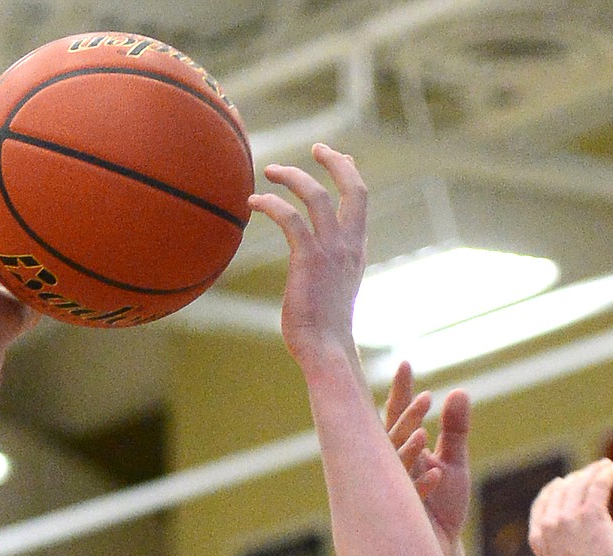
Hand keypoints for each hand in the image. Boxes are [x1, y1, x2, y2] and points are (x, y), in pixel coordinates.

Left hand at [247, 145, 366, 368]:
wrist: (326, 352)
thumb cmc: (325, 334)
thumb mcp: (334, 294)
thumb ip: (331, 272)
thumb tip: (319, 270)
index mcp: (356, 253)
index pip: (359, 203)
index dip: (350, 175)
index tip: (340, 158)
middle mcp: (348, 246)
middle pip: (354, 188)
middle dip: (337, 162)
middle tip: (317, 147)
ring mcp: (330, 251)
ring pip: (316, 194)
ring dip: (293, 176)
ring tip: (271, 170)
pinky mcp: (308, 259)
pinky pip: (289, 217)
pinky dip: (270, 204)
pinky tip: (253, 202)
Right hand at [384, 361, 471, 544]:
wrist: (441, 550)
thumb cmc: (444, 507)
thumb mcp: (455, 463)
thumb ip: (456, 430)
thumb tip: (459, 391)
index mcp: (405, 450)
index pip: (399, 414)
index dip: (402, 391)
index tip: (406, 364)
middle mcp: (394, 467)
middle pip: (393, 434)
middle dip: (406, 418)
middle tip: (424, 400)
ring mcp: (397, 490)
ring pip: (395, 464)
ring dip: (408, 449)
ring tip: (424, 433)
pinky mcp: (406, 514)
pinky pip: (409, 497)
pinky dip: (422, 485)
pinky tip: (436, 475)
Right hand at [528, 460, 612, 555]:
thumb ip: (555, 550)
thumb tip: (566, 549)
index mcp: (538, 536)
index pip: (543, 501)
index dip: (555, 488)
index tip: (566, 481)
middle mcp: (551, 523)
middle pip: (563, 488)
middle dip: (578, 477)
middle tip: (592, 472)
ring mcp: (570, 517)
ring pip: (581, 483)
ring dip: (594, 470)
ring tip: (606, 465)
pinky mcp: (592, 515)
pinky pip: (599, 485)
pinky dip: (606, 473)